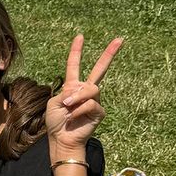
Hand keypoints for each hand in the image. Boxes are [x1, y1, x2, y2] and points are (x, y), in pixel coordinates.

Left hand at [45, 34, 122, 156]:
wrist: (62, 139)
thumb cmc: (56, 122)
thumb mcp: (55, 103)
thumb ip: (67, 92)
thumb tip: (81, 93)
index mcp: (72, 86)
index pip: (75, 65)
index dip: (76, 51)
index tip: (80, 36)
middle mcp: (85, 91)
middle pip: (99, 69)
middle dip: (110, 53)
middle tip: (120, 39)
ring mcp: (94, 100)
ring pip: (92, 89)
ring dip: (77, 98)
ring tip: (68, 107)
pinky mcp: (99, 111)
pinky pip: (91, 104)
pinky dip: (80, 110)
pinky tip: (74, 118)